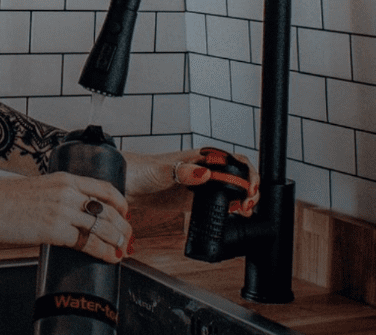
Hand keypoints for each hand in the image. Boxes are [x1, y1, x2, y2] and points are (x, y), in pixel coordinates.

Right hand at [0, 172, 133, 263]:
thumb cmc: (4, 199)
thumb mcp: (38, 188)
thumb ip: (56, 197)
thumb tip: (70, 215)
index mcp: (64, 178)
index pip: (103, 187)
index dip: (120, 201)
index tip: (126, 211)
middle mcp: (67, 192)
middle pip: (107, 209)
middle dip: (123, 225)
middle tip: (128, 236)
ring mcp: (61, 211)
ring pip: (102, 226)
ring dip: (118, 239)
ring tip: (123, 248)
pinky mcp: (54, 230)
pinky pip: (87, 243)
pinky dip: (103, 252)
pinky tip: (109, 257)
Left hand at [123, 149, 259, 216]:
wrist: (125, 184)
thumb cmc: (140, 170)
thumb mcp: (161, 170)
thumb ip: (182, 172)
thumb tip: (204, 173)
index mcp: (200, 157)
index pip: (233, 160)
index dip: (247, 173)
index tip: (249, 189)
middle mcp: (203, 170)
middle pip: (238, 176)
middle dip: (250, 189)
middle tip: (248, 205)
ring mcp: (200, 186)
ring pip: (231, 190)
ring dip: (243, 200)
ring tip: (245, 212)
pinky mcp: (194, 201)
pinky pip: (219, 204)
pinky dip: (230, 210)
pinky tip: (232, 216)